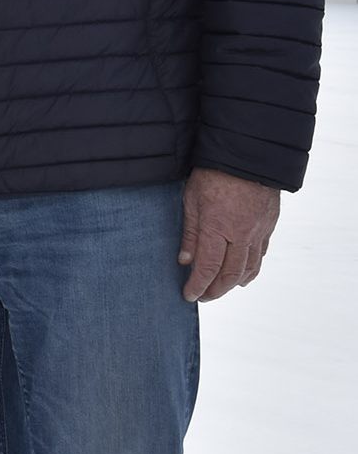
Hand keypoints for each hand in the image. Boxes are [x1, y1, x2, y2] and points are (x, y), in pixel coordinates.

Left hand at [179, 167, 280, 301]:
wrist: (248, 156)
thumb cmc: (213, 174)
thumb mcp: (191, 199)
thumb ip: (189, 232)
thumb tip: (184, 260)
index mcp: (217, 228)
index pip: (207, 267)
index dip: (198, 285)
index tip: (189, 296)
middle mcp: (240, 235)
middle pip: (230, 275)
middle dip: (216, 290)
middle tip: (204, 297)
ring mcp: (258, 232)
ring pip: (249, 269)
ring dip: (234, 283)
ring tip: (221, 289)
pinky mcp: (269, 226)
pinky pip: (261, 255)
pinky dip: (251, 269)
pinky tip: (243, 273)